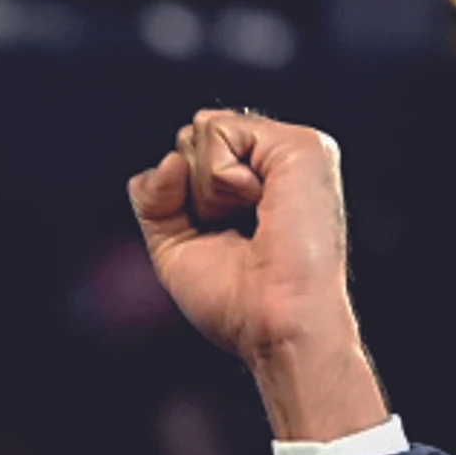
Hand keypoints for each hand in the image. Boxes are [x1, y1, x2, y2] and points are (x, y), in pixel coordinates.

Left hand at [128, 110, 387, 441]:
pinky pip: (219, 132)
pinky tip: (258, 204)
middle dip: (192, 192)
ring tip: (250, 222)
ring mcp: (289, 152)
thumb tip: (168, 160)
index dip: (181, 199)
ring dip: (207, 190)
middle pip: (190, 139)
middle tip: (235, 233)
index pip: (188, 158)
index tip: (217, 240)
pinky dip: (220, 179)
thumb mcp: (174, 246)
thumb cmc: (238, 304)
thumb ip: (155, 198)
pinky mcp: (301, 145)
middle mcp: (274, 165)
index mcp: (253, 186)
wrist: (274, 324)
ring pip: (202, 131)